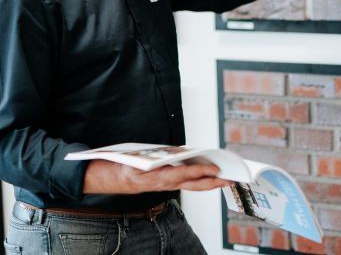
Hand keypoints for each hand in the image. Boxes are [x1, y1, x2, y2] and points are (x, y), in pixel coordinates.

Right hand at [83, 160, 232, 194]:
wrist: (109, 177)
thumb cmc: (124, 164)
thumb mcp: (138, 158)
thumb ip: (160, 156)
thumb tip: (184, 153)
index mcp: (155, 177)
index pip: (182, 175)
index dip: (200, 173)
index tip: (215, 170)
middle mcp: (162, 184)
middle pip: (192, 185)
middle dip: (212, 183)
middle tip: (230, 179)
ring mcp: (164, 185)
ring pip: (190, 186)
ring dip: (208, 183)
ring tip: (224, 178)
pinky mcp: (165, 183)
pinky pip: (184, 183)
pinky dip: (197, 179)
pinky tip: (207, 174)